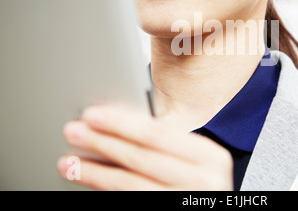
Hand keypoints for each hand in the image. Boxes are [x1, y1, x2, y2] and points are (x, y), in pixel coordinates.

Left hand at [57, 104, 233, 190]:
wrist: (210, 208)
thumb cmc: (202, 182)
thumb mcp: (196, 159)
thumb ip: (169, 143)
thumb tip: (117, 125)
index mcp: (210, 157)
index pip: (158, 135)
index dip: (122, 123)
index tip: (93, 114)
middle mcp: (201, 182)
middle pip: (141, 158)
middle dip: (103, 142)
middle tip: (74, 131)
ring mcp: (183, 202)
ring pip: (130, 185)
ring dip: (95, 172)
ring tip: (69, 161)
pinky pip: (131, 200)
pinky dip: (106, 191)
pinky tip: (90, 181)